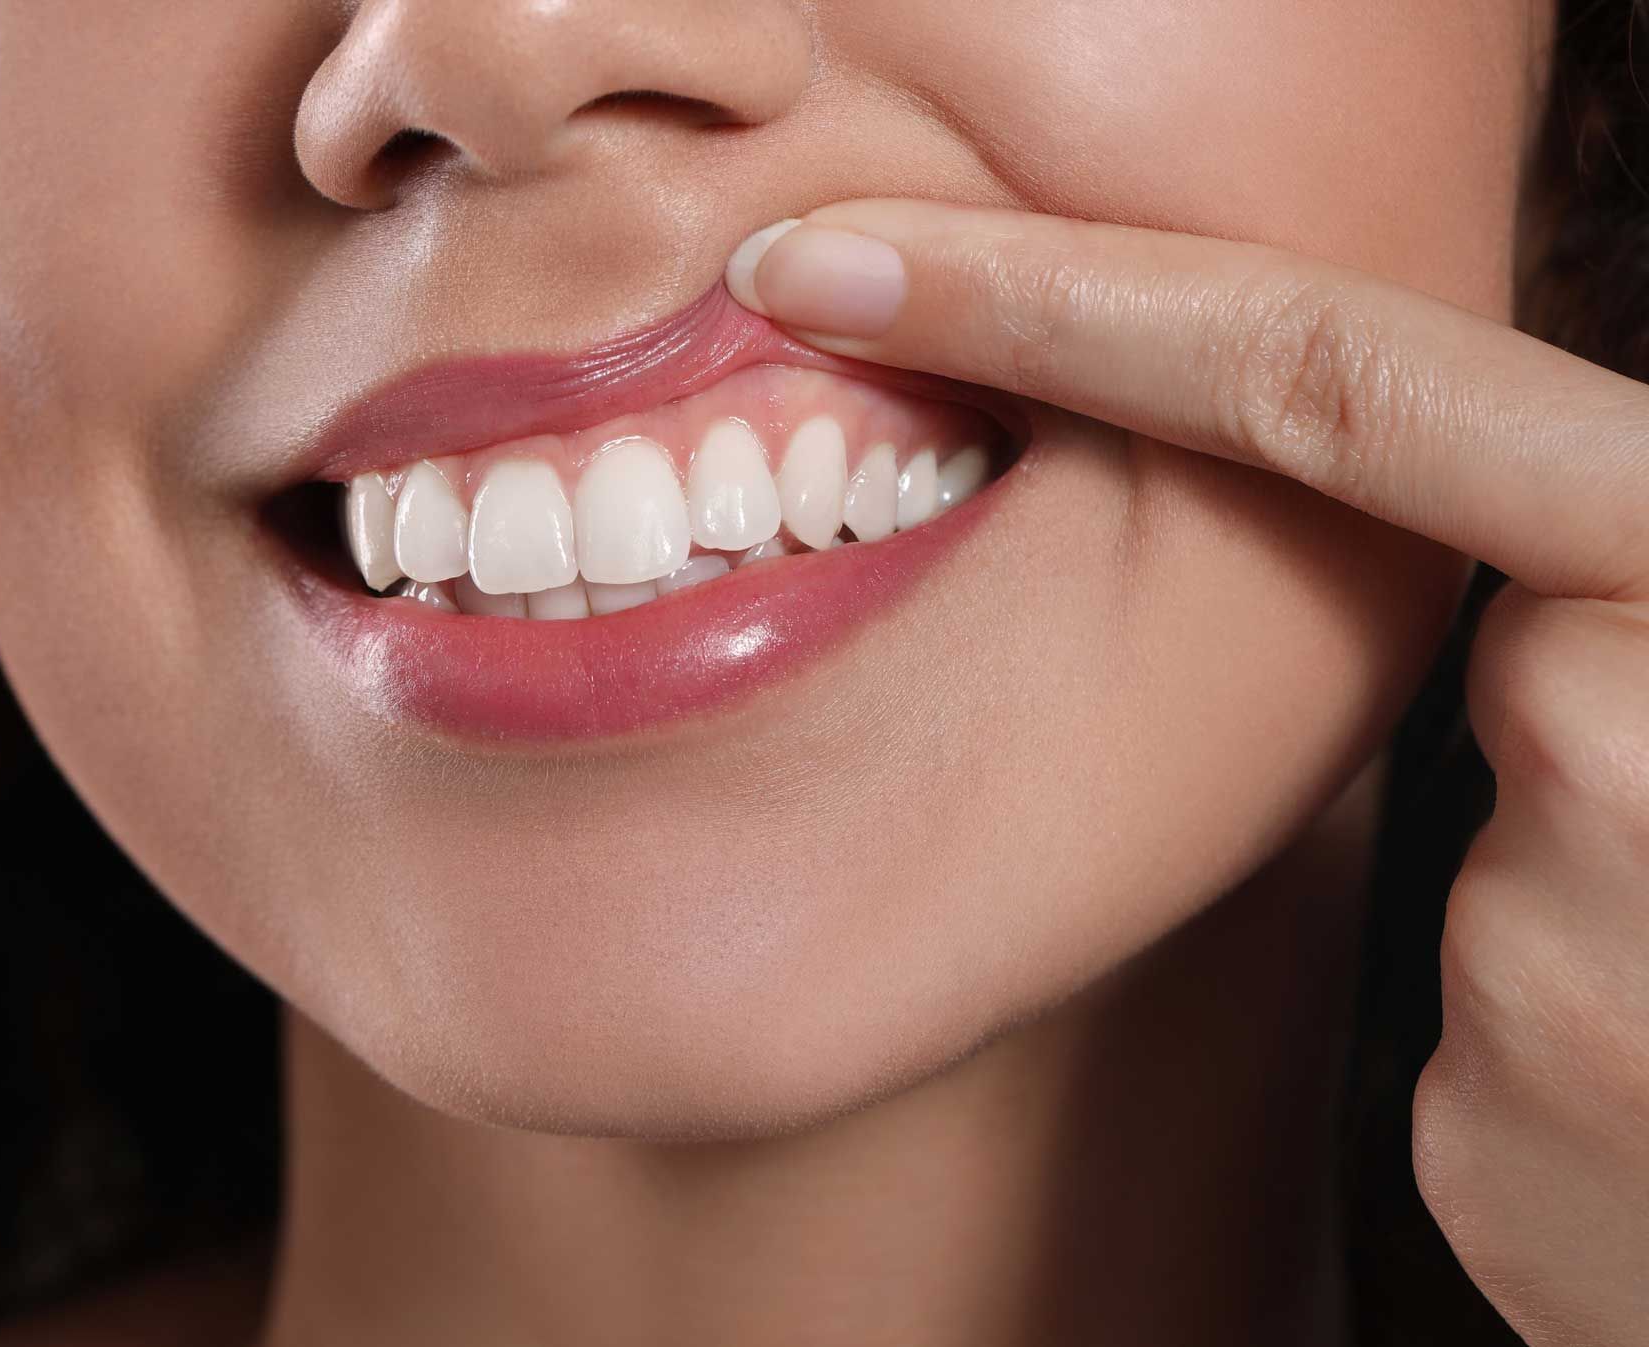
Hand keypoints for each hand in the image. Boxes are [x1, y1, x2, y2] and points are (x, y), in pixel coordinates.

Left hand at [726, 199, 1648, 1343]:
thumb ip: (1611, 556)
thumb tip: (1493, 561)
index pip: (1326, 379)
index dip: (1059, 302)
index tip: (840, 274)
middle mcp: (1637, 728)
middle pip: (1396, 639)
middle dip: (1503, 706)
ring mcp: (1562, 951)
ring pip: (1436, 845)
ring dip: (1542, 891)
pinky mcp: (1492, 1117)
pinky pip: (1449, 1011)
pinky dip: (1534, 1033)